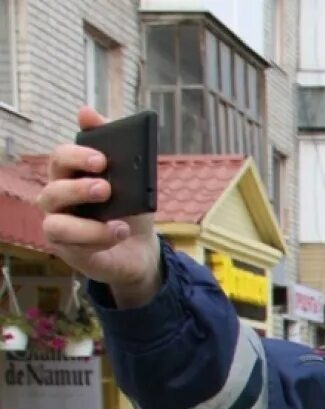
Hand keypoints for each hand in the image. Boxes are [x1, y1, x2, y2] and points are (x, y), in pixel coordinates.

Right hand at [37, 107, 161, 305]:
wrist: (140, 248)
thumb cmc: (128, 209)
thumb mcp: (131, 180)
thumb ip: (116, 148)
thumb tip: (86, 112)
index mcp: (69, 176)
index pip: (60, 157)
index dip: (76, 155)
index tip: (101, 158)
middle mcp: (56, 198)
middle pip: (53, 187)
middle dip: (79, 187)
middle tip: (106, 187)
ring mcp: (58, 225)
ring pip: (55, 222)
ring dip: (86, 223)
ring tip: (119, 222)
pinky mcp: (66, 250)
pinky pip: (74, 246)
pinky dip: (99, 240)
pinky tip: (119, 235)